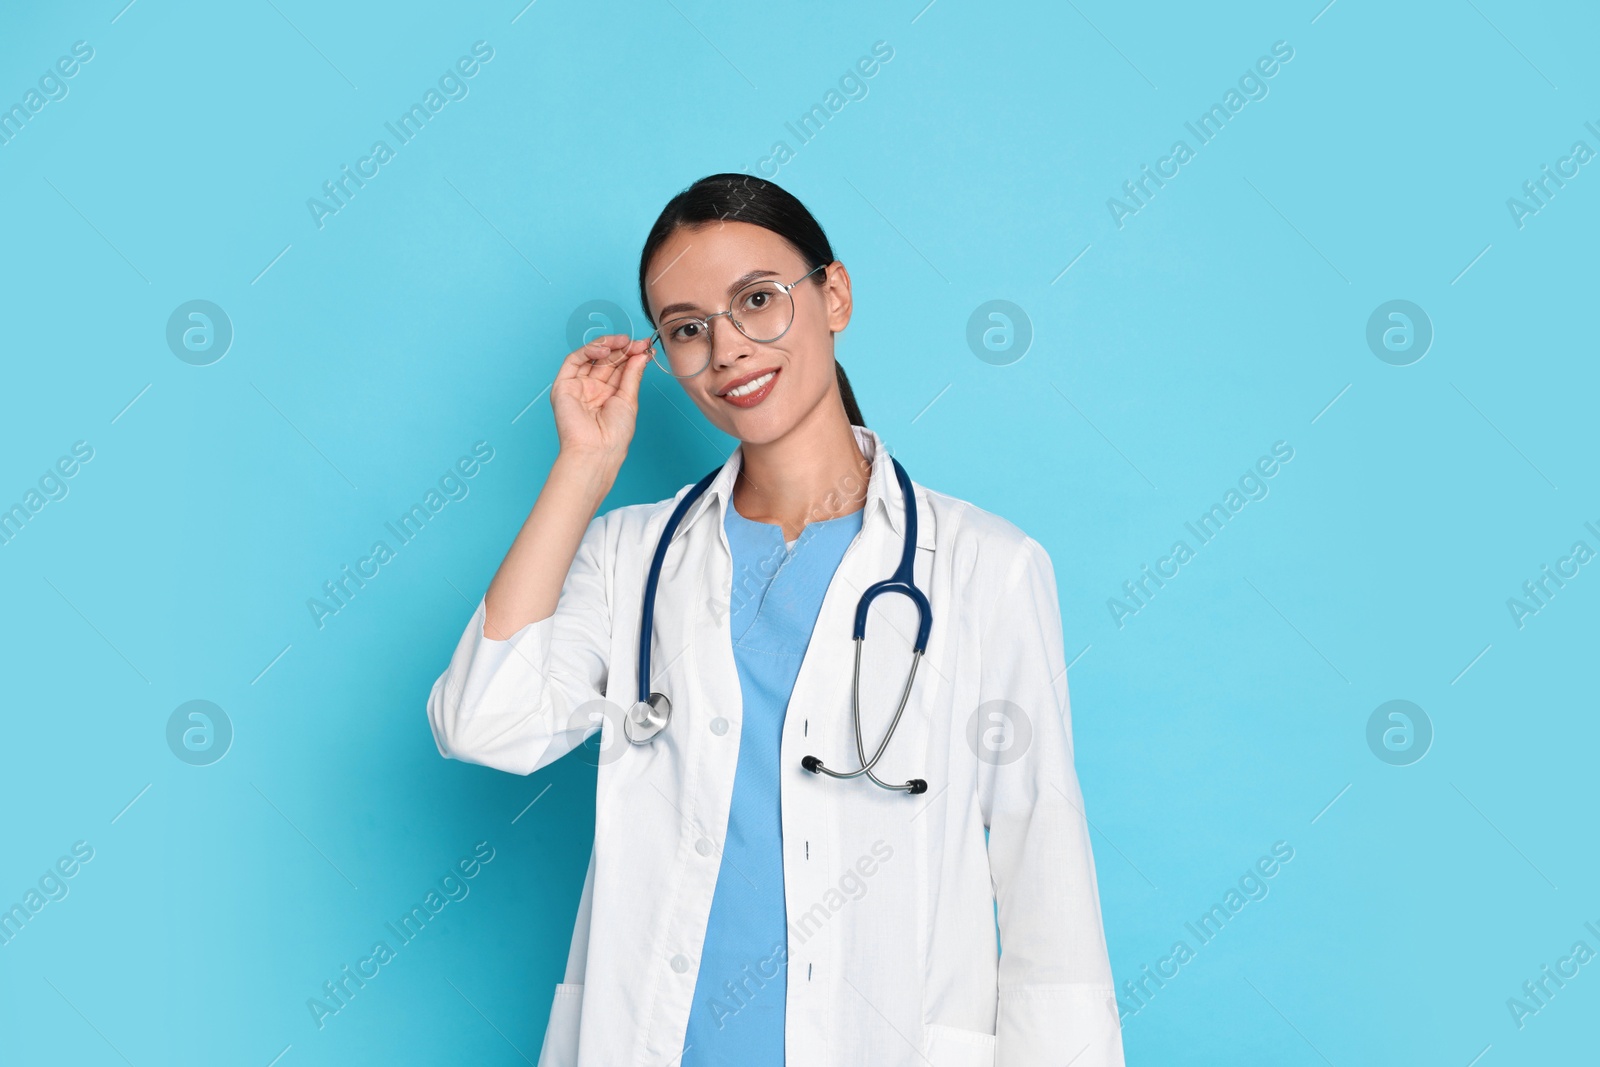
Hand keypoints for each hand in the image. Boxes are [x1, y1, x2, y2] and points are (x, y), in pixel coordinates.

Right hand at [550, 333, 653, 464]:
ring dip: (608, 345)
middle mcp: (593, 388)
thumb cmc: (613, 435)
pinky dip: (589, 350)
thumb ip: (632, 374)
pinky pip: (574, 361)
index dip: (632, 355)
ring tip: (624, 342)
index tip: (645, 346)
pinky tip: (605, 349)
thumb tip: (641, 354)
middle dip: (623, 349)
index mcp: (610, 394)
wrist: (597, 450)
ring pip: (591, 356)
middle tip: (637, 343)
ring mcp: (578, 386)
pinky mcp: (564, 385)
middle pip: (607, 360)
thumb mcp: (629, 400)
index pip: (620, 367)